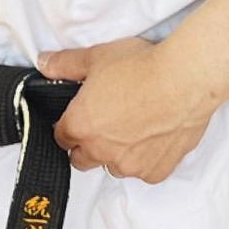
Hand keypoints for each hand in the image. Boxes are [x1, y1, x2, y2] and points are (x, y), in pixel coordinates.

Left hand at [39, 36, 214, 183]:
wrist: (184, 80)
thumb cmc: (142, 66)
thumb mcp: (97, 56)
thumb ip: (65, 64)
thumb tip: (44, 63)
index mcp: (81, 126)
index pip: (62, 137)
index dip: (69, 125)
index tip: (81, 115)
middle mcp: (101, 152)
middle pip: (82, 159)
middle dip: (87, 144)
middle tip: (106, 120)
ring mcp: (129, 165)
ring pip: (114, 166)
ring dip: (118, 152)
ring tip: (134, 124)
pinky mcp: (155, 172)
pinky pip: (144, 170)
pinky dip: (146, 158)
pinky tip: (154, 133)